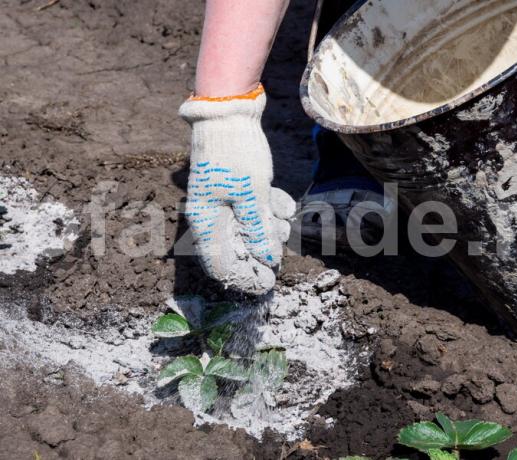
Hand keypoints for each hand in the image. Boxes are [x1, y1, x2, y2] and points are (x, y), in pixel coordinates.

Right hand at [179, 85, 294, 294]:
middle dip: (263, 247)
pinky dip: (269, 208)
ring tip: (283, 218)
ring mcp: (224, 202)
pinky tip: (283, 203)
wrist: (229, 110)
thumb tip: (268, 259)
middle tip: (281, 241)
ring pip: (249, 228)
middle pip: (238, 248)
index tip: (268, 282)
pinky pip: (253, 209)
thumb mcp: (251, 194)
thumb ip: (258, 230)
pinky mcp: (236, 188)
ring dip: (270, 227)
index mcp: (206, 222)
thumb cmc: (235, 153)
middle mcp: (212, 216)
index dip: (244, 278)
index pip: (220, 266)